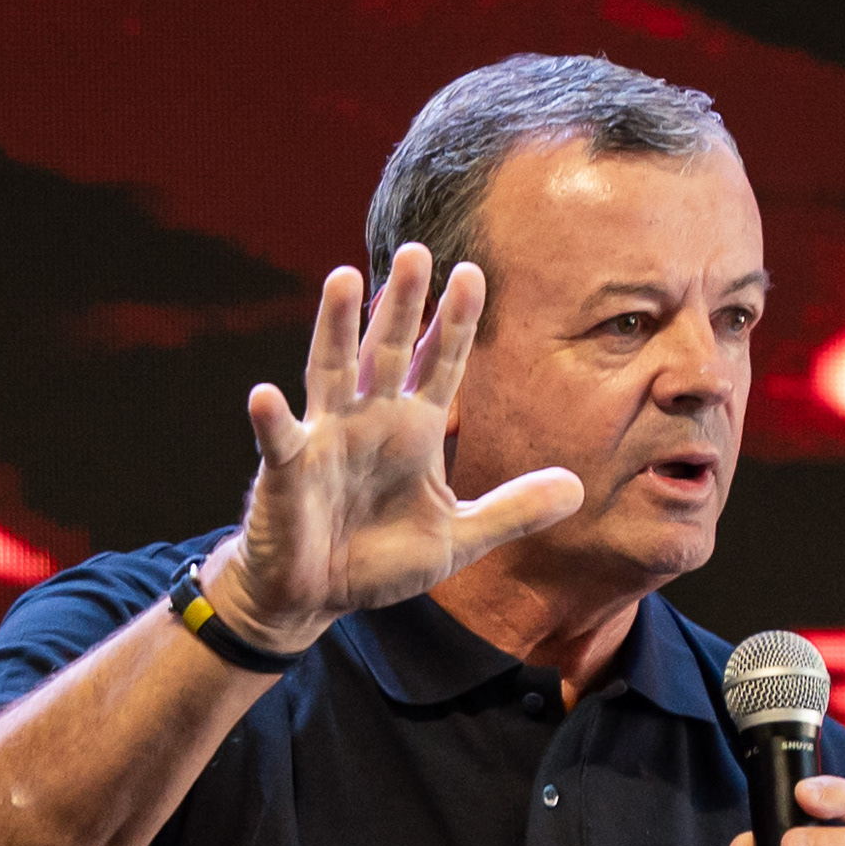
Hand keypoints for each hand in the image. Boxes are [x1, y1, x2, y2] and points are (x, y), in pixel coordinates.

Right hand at [208, 244, 585, 650]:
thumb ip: (512, 510)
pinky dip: (272, 419)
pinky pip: (279, 440)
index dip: (456, 322)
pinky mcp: (286, 472)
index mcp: (414, 430)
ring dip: (336, 328)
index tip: (473, 273)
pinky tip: (264, 395)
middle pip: (389, 350)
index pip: (441, 364)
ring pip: (332, 371)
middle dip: (404, 304)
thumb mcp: (457, 537)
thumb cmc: (378, 558)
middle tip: (419, 251)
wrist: (317, 595)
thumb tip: (580, 488)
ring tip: (342, 279)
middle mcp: (370, 420)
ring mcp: (325, 439)